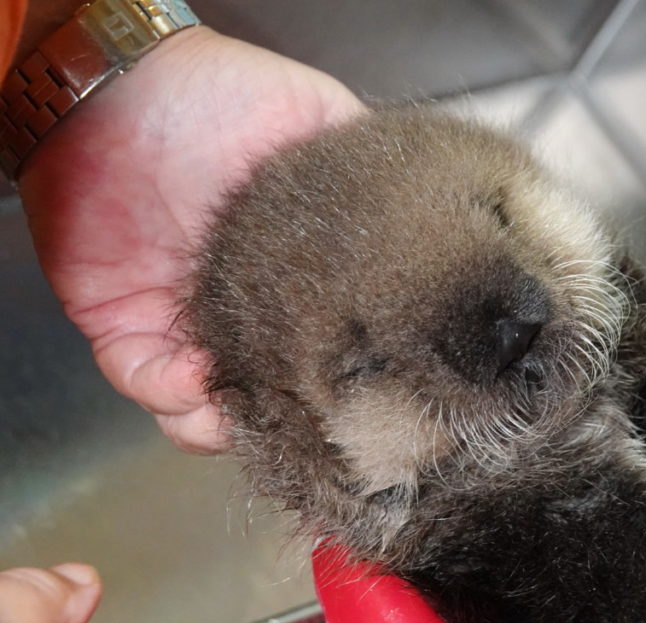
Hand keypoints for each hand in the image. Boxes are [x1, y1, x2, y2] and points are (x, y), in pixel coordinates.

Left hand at [17, 27, 365, 452]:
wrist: (125, 87)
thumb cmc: (218, 95)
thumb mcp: (323, 120)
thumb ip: (374, 177)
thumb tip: (434, 220)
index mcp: (291, 273)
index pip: (326, 343)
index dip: (344, 377)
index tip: (363, 392)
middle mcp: (244, 307)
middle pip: (274, 391)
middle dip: (289, 418)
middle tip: (311, 421)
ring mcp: (184, 323)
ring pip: (210, 409)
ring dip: (226, 423)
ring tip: (244, 409)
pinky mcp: (123, 326)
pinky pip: (146, 386)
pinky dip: (171, 397)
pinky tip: (195, 377)